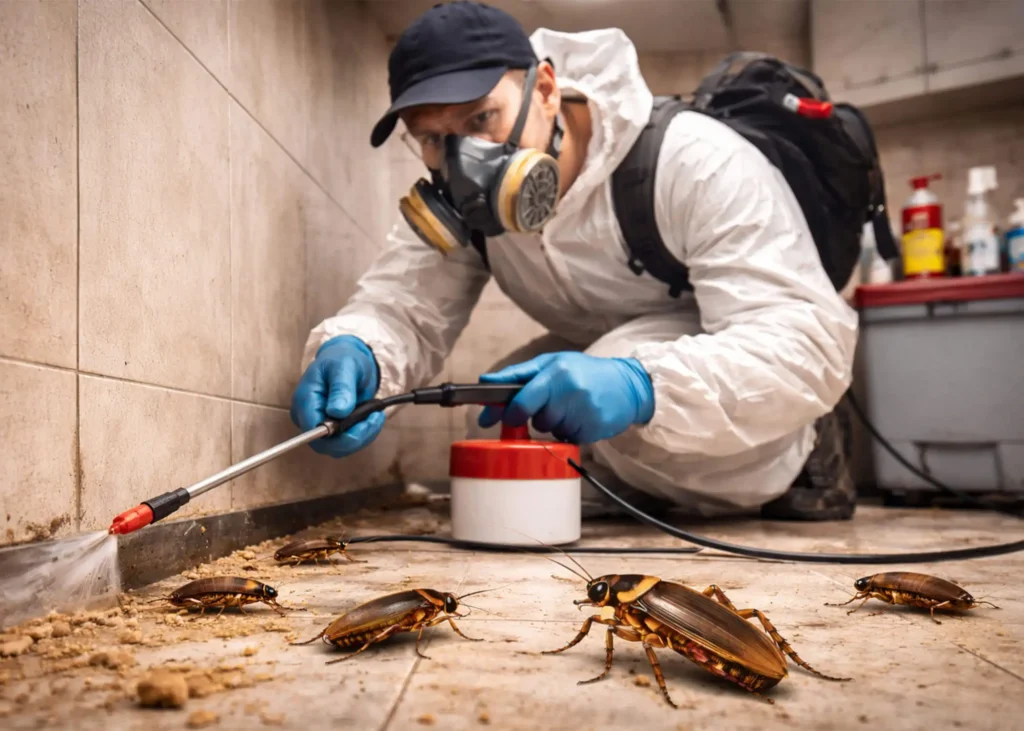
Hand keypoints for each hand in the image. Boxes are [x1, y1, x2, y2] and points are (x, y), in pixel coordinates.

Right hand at [290, 335, 383, 457]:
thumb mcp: (344, 366)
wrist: (347, 362)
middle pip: (325, 444)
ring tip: (376, 415)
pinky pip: (346, 444)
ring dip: (362, 436)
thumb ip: (341, 387)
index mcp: (305, 399)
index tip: (362, 422)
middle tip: (375, 418)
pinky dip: (363, 435)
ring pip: (338, 448)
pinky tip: (372, 419)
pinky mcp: (331, 431)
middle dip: (354, 437)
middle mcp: (307, 417)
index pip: (312, 429)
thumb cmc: (343, 360)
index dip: (336, 433)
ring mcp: (318, 426)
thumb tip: (337, 411)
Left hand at [477, 352, 654, 443]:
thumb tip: (485, 380)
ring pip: (549, 430)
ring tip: (570, 407)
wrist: (628, 384)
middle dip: (534, 416)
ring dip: (553, 423)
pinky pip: (566, 438)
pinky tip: (580, 417)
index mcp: (556, 372)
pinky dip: (568, 431)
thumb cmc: (584, 372)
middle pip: (535, 419)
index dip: (505, 413)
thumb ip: (518, 373)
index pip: (522, 399)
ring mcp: (583, 413)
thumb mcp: (552, 363)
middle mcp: (570, 391)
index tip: (489, 419)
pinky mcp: (592, 430)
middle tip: (548, 405)